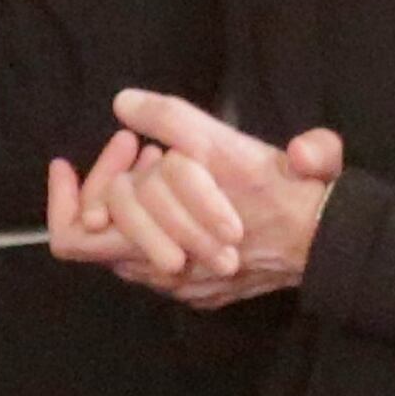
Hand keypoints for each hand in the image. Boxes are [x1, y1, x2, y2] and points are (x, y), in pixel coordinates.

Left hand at [45, 90, 342, 308]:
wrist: (328, 240)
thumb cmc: (275, 190)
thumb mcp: (222, 143)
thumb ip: (170, 119)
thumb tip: (123, 103)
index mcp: (149, 244)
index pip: (73, 236)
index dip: (66, 196)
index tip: (75, 163)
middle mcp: (158, 274)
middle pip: (99, 235)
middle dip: (112, 182)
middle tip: (139, 147)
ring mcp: (181, 287)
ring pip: (131, 245)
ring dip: (138, 202)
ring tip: (166, 162)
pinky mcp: (205, 292)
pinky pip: (162, 259)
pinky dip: (164, 224)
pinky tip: (189, 191)